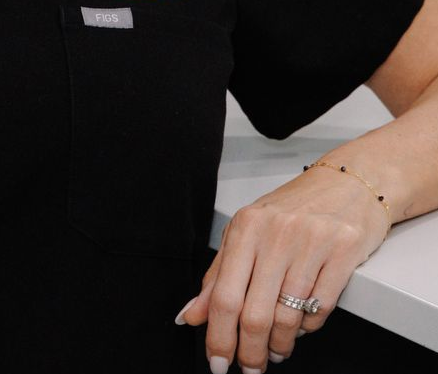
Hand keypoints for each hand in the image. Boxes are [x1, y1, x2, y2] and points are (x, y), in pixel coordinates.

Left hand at [177, 166, 389, 372]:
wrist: (348, 183)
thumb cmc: (294, 209)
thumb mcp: (248, 234)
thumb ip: (218, 275)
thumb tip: (190, 315)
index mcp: (245, 228)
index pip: (223, 295)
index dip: (218, 337)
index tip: (218, 363)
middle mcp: (275, 234)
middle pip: (253, 314)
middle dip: (249, 353)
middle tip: (249, 369)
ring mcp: (310, 243)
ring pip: (287, 318)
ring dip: (279, 346)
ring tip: (275, 350)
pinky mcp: (342, 253)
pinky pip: (320, 309)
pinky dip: (308, 329)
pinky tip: (301, 327)